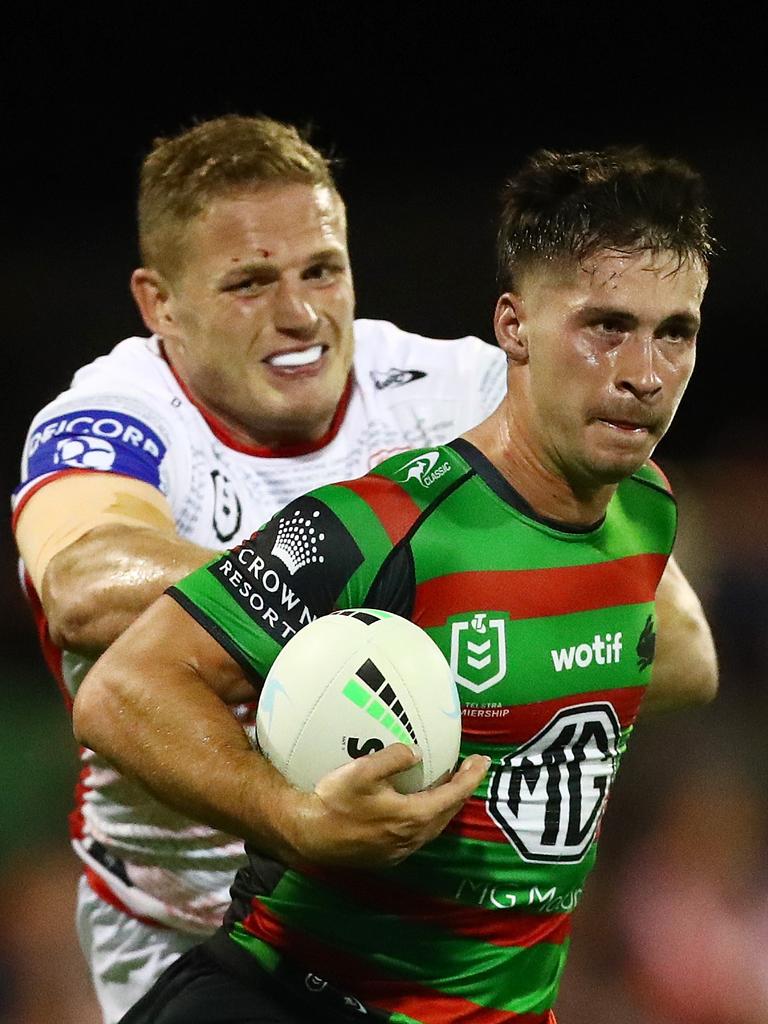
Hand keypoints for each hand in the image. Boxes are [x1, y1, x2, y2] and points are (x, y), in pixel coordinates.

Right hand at [288, 743, 489, 867]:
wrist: (309, 835)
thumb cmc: (335, 801)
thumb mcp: (362, 771)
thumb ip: (393, 758)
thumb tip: (416, 752)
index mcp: (413, 817)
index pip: (453, 796)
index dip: (471, 778)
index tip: (483, 762)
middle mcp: (413, 838)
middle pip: (448, 813)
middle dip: (462, 790)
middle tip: (470, 769)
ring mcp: (401, 850)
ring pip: (435, 826)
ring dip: (446, 805)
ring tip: (449, 784)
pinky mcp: (388, 856)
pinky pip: (419, 834)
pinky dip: (429, 816)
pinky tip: (421, 806)